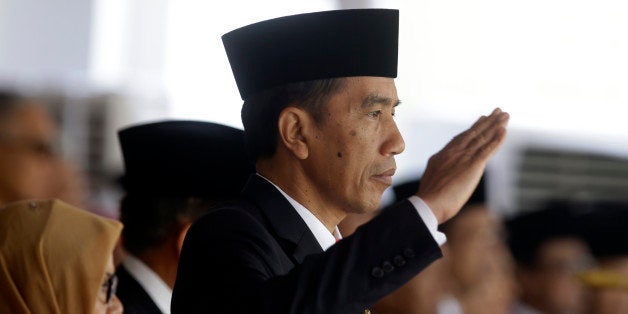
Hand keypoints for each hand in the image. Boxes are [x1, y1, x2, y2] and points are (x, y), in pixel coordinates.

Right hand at [416, 108, 508, 222]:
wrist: (428, 203)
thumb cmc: (428, 197)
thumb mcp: (432, 178)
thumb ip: (439, 171)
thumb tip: (441, 173)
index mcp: (443, 155)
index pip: (462, 138)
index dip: (474, 128)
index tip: (482, 118)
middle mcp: (454, 152)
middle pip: (474, 133)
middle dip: (488, 121)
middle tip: (499, 111)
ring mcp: (463, 157)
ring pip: (483, 138)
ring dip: (495, 126)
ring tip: (505, 115)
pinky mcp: (473, 166)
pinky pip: (488, 149)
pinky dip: (497, 140)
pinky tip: (504, 131)